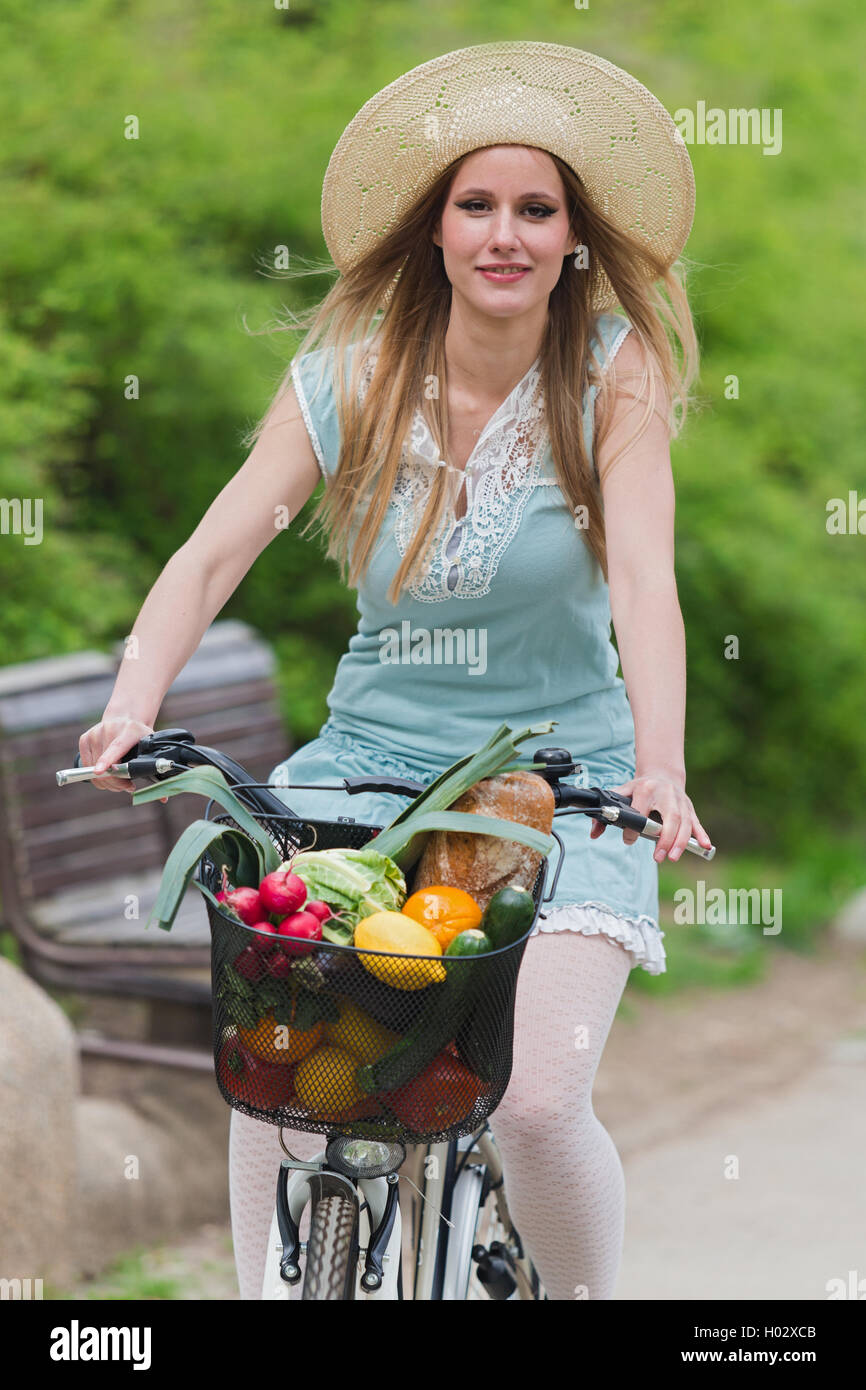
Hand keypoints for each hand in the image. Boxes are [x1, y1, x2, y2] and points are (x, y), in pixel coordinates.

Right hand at [78, 714, 166, 800]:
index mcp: (128, 732)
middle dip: (116, 783)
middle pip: (105, 766)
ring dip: (106, 782)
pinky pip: (85, 766)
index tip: (100, 771)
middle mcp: (108, 730)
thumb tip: (164, 800)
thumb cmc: (138, 736)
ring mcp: (94, 734)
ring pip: (93, 770)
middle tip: (127, 787)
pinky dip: (96, 775)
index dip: (107, 761)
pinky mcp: (84, 739)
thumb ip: (154, 771)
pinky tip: (107, 773)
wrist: (124, 718)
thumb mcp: (150, 746)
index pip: (116, 748)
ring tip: (118, 780)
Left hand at [589, 767, 711, 861]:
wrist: (662, 773)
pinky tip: (706, 847)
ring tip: (673, 857)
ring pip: (685, 822)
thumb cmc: (640, 787)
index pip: (641, 811)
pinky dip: (702, 835)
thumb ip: (608, 811)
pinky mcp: (690, 808)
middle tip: (658, 857)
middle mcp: (666, 794)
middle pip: (670, 817)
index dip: (634, 828)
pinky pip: (697, 822)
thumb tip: (594, 834)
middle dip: (665, 838)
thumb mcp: (622, 792)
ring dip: (681, 841)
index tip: (628, 840)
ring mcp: (680, 801)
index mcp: (646, 789)